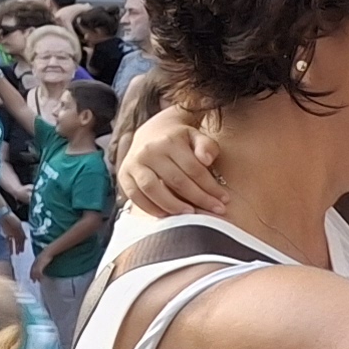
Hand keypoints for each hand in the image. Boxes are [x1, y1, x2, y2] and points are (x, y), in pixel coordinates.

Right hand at [114, 110, 233, 221]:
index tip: (224, 200)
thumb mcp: (196, 136)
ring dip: (172, 205)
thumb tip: (207, 160)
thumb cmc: (180, 139)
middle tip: (215, 211)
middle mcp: (150, 151)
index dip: (210, 187)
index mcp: (170, 141)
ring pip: (153, 189)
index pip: (194, 169)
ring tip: (190, 215)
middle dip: (198, 198)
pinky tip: (166, 216)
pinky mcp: (124, 174)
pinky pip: (135, 195)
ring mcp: (134, 163)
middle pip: (176, 180)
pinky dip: (149, 208)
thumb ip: (206, 146)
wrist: (151, 132)